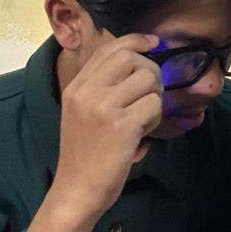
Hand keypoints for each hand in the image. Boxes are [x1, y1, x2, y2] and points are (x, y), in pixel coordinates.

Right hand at [52, 33, 163, 218]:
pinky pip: (153, 105)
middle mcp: (87, 91)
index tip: (154, 42)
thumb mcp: (82, 113)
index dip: (135, 40)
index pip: (109, 49)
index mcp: (76, 87)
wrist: (76, 191)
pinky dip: (154, 119)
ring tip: (143, 120)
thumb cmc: (84, 155)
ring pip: (148, 80)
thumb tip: (136, 63)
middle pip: (131, 58)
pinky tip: (142, 134)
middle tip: (149, 96)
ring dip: (154, 99)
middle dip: (150, 72)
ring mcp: (103, 107)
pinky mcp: (121, 125)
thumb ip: (101, 88)